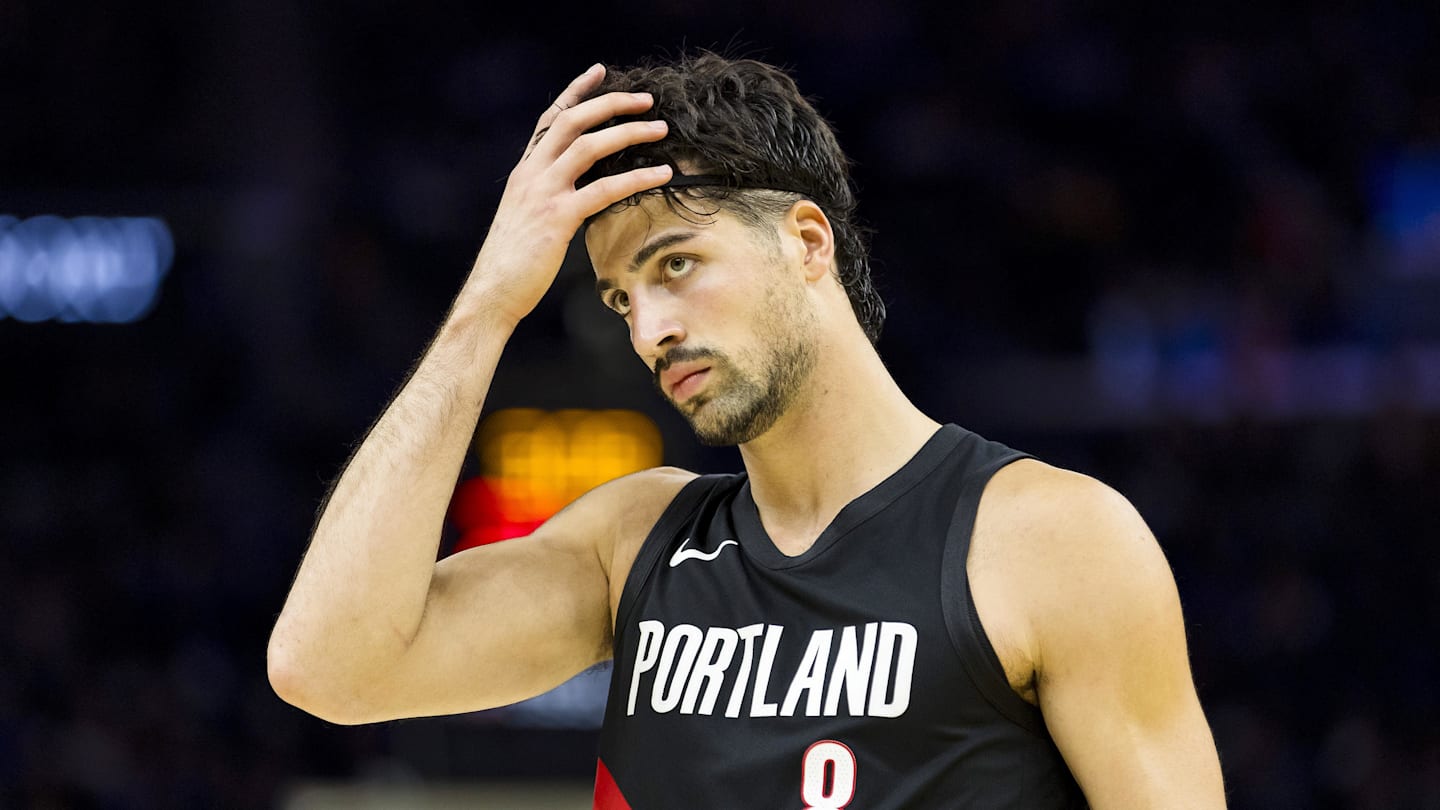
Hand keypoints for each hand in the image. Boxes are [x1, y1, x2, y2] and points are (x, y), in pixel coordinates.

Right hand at [465, 64, 672, 327]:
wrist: (492, 291)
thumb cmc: (513, 262)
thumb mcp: (527, 217)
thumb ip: (547, 195)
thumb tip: (577, 189)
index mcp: (524, 171)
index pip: (551, 119)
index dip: (576, 92)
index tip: (600, 71)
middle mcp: (531, 173)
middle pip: (573, 121)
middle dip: (611, 104)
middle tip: (646, 99)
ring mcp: (543, 193)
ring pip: (589, 146)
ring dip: (629, 132)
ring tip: (661, 130)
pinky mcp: (557, 218)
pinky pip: (603, 189)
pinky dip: (636, 177)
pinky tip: (661, 175)